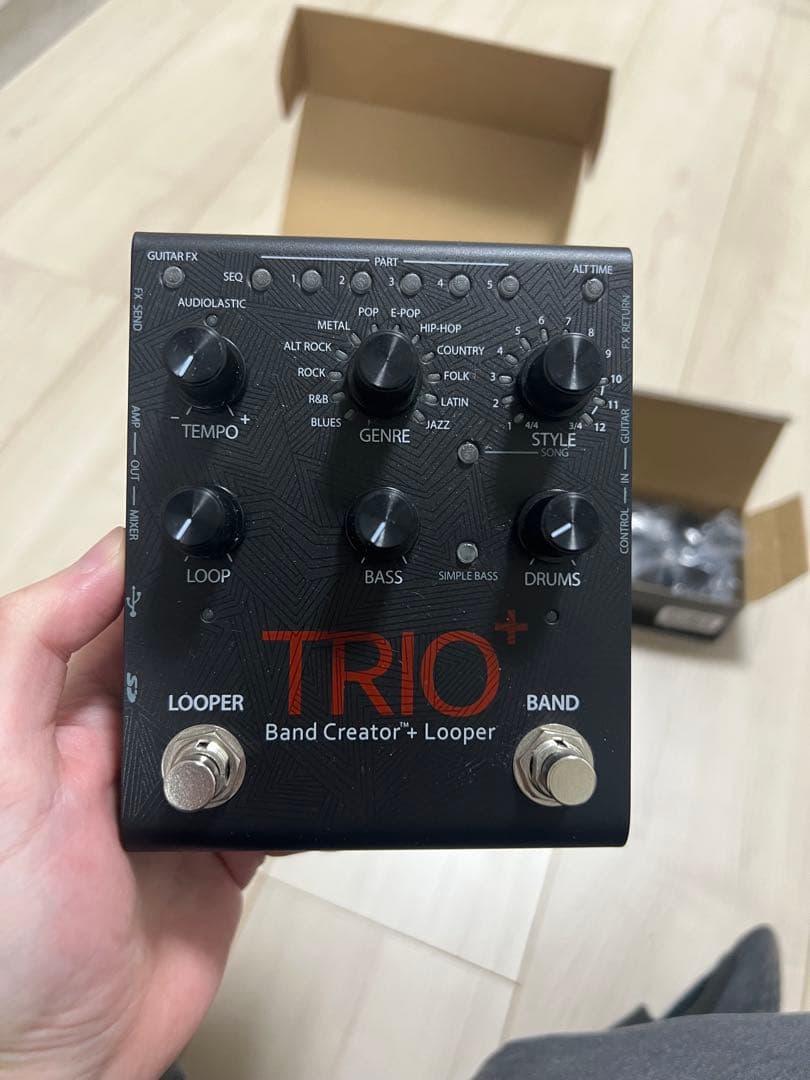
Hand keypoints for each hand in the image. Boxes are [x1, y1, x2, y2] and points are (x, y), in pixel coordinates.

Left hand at [0, 529, 262, 1078]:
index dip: (161, 578)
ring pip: (242, 722)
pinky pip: (275, 793)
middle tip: (284, 596)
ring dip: (272, 701)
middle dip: (232, 635)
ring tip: (312, 664)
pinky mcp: (224, 846)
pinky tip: (323, 750)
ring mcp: (177, 799)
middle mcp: (120, 749)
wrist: (64, 1058)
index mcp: (59, 716)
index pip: (117, 620)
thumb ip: (33, 653)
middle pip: (193, 664)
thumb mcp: (0, 767)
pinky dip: (300, 776)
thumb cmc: (4, 928)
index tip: (214, 535)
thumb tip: (99, 560)